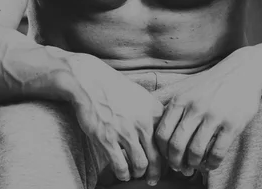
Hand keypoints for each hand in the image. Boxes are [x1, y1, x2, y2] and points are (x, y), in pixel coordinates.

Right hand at [67, 55, 164, 185]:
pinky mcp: (107, 139)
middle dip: (157, 172)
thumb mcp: (143, 97)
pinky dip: (123, 174)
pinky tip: (122, 174)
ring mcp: (125, 132)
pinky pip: (120, 165)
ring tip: (136, 174)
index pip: (169, 142)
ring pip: (141, 164)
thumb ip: (155, 114)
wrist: (91, 82)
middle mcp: (143, 124)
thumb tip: (165, 130)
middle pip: (158, 158)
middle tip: (154, 178)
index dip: (170, 157)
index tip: (168, 164)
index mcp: (154, 113)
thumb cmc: (116, 89)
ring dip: (139, 173)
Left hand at [154, 49, 261, 173]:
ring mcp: (214, 116)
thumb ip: (165, 100)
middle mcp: (195, 107)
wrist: (244, 71)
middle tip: (179, 168)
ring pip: (196, 150)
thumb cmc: (211, 82)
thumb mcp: (185, 86)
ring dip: (193, 164)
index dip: (162, 151)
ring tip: (195, 167)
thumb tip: (144, 114)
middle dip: (175, 162)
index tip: (166, 158)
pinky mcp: (232, 124)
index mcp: (180, 99)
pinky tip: (211, 164)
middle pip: (176, 145)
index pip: (162, 134)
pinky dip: (212, 164)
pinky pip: (218, 152)